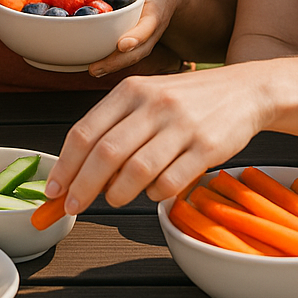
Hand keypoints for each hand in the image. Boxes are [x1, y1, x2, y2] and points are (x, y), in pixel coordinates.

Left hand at [44, 66, 268, 213]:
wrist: (243, 91)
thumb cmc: (185, 99)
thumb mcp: (146, 97)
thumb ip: (115, 126)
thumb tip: (80, 170)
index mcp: (131, 90)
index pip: (85, 131)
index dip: (65, 165)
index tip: (54, 190)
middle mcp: (153, 104)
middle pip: (105, 153)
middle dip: (83, 186)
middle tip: (73, 207)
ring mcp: (181, 125)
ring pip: (136, 171)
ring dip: (118, 193)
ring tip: (115, 198)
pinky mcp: (206, 147)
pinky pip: (170, 182)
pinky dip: (155, 194)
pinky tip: (154, 191)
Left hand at [88, 0, 189, 76]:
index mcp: (157, 8)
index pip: (149, 25)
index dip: (137, 36)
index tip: (122, 45)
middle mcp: (152, 28)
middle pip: (139, 50)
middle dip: (119, 61)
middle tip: (96, 68)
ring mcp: (144, 38)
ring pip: (131, 57)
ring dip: (112, 66)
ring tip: (92, 71)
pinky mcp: (134, 42)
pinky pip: (124, 54)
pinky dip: (109, 60)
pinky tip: (89, 64)